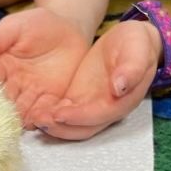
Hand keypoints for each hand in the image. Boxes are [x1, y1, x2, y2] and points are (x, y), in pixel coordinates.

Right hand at [0, 7, 89, 126]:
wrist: (70, 31)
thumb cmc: (39, 25)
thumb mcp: (16, 26)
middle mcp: (12, 85)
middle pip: (4, 101)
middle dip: (4, 110)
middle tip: (7, 115)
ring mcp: (31, 95)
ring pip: (23, 111)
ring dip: (23, 118)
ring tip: (27, 121)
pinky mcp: (50, 101)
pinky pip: (45, 112)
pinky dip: (45, 118)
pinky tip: (47, 119)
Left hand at [39, 19, 159, 140]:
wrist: (130, 43)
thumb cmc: (137, 44)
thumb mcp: (138, 49)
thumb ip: (132, 68)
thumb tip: (120, 86)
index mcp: (122, 101)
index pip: (100, 115)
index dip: (79, 117)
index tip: (60, 114)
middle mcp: (105, 110)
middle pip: (82, 128)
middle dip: (60, 128)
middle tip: (38, 120)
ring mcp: (90, 107)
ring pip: (70, 125)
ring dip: (52, 125)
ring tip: (32, 118)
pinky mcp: (78, 100)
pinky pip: (62, 113)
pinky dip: (49, 115)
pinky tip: (32, 110)